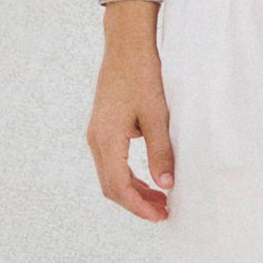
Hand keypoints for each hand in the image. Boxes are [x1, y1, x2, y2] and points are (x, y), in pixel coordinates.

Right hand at [87, 22, 174, 221]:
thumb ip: (161, 152)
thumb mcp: (157, 116)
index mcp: (107, 139)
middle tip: (164, 212)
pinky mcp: (102, 128)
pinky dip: (128, 176)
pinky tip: (149, 179)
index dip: (139, 206)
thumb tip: (166, 184)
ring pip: (110, 175)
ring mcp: (97, 134)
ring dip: (133, 191)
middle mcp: (96, 140)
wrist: (126, 46)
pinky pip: (111, 162)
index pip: (118, 186)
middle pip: (111, 186)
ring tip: (160, 200)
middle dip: (136, 203)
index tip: (160, 216)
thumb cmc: (142, 75)